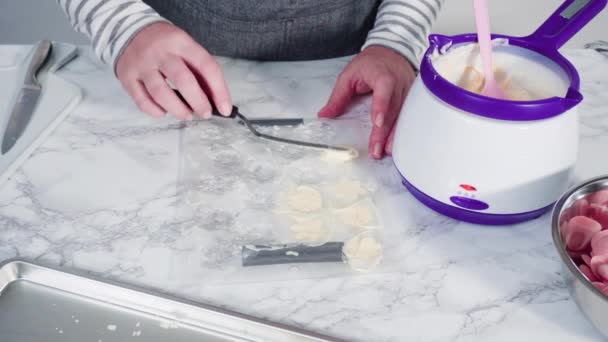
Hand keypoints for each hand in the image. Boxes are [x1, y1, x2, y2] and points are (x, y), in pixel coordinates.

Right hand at [116, 22, 231, 119]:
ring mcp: (142, 64)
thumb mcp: (185, 47)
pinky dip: (155, 111)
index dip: (219, 90)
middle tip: (206, 114)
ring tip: (187, 115)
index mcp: (181, 42)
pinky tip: (163, 111)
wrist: (128, 30)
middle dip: (199, 102)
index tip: (225, 108)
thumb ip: (199, 71)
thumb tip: (216, 100)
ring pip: (161, 93)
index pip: (206, 66)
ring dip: (178, 110)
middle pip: (183, 81)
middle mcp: (160, 52)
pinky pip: (142, 100)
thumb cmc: (165, 45)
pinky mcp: (127, 76)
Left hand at [318, 46, 415, 158]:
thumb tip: (324, 115)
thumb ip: (338, 96)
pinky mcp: (412, 99)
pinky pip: (408, 117)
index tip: (377, 122)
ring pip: (403, 116)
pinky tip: (395, 144)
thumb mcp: (349, 75)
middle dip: (384, 132)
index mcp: (383, 75)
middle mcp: (399, 84)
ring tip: (385, 151)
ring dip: (394, 135)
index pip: (384, 90)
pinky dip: (401, 131)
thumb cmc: (370, 63)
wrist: (392, 51)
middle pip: (393, 109)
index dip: (381, 106)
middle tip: (376, 149)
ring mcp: (408, 92)